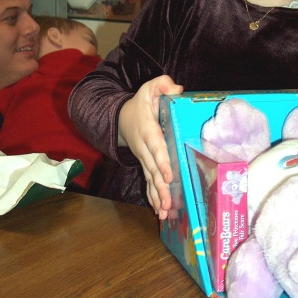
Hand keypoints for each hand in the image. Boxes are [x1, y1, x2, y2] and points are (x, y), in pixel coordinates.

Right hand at [119, 75, 182, 218]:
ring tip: (165, 213)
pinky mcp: (144, 165)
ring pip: (150, 180)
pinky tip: (161, 212)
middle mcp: (144, 148)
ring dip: (157, 197)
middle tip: (169, 203)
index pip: (156, 147)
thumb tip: (177, 88)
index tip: (169, 175)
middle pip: (153, 169)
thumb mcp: (149, 89)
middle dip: (161, 187)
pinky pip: (148, 183)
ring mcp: (143, 159)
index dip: (162, 160)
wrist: (120, 118)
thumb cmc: (140, 104)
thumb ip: (162, 85)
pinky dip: (153, 197)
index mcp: (148, 130)